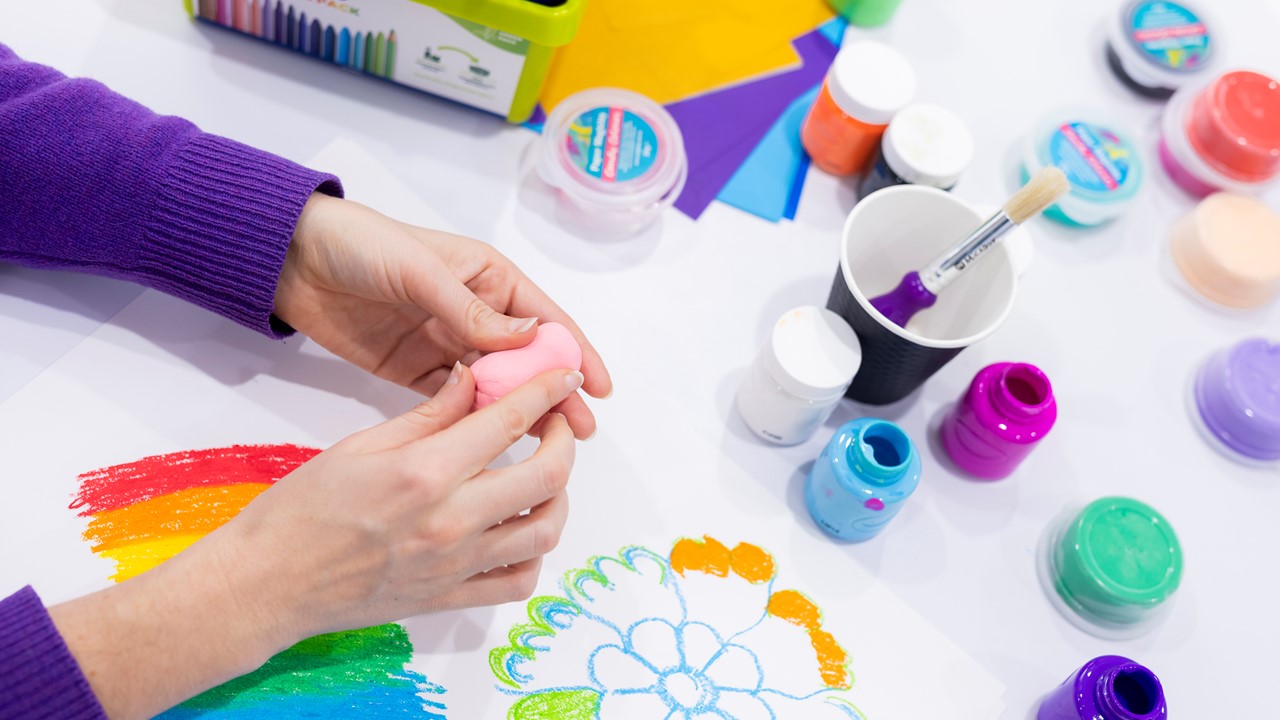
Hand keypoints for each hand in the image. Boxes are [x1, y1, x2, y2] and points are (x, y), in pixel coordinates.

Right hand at [51, 363, 579, 718]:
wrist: (267, 584)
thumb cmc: (301, 511)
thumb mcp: (362, 445)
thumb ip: (429, 414)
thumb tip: (472, 378)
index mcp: (425, 472)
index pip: (509, 422)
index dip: (546, 393)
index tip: (562, 378)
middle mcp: (450, 521)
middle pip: (546, 478)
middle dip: (564, 441)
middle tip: (555, 425)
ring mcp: (455, 565)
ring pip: (545, 531)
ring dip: (557, 497)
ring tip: (543, 476)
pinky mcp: (450, 598)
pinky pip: (519, 581)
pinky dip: (534, 554)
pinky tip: (520, 529)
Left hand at [274, 194, 610, 438]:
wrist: (290, 259)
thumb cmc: (361, 245)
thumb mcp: (420, 271)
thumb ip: (470, 311)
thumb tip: (530, 340)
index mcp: (488, 278)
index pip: (544, 318)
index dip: (575, 351)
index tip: (599, 385)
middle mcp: (475, 312)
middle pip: (525, 360)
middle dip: (555, 391)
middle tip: (580, 430)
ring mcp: (445, 344)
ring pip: (494, 385)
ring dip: (520, 412)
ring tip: (547, 444)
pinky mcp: (414, 370)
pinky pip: (454, 399)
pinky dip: (473, 419)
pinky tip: (494, 443)